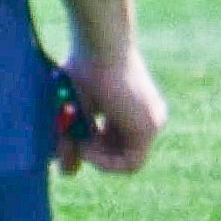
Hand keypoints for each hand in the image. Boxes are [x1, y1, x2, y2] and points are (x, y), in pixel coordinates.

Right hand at [59, 46, 165, 175]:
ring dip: (96, 158)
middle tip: (74, 142)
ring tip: (80, 136)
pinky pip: (130, 165)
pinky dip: (105, 161)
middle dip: (93, 156)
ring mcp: (153, 122)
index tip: (75, 139)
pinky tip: (89, 141)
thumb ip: (73, 143)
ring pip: (125, 163)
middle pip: (121, 156)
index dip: (94, 151)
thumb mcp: (73, 113)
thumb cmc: (82, 69)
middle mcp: (148, 117)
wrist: (99, 46)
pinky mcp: (149, 128)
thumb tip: (68, 174)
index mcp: (134, 110)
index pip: (117, 146)